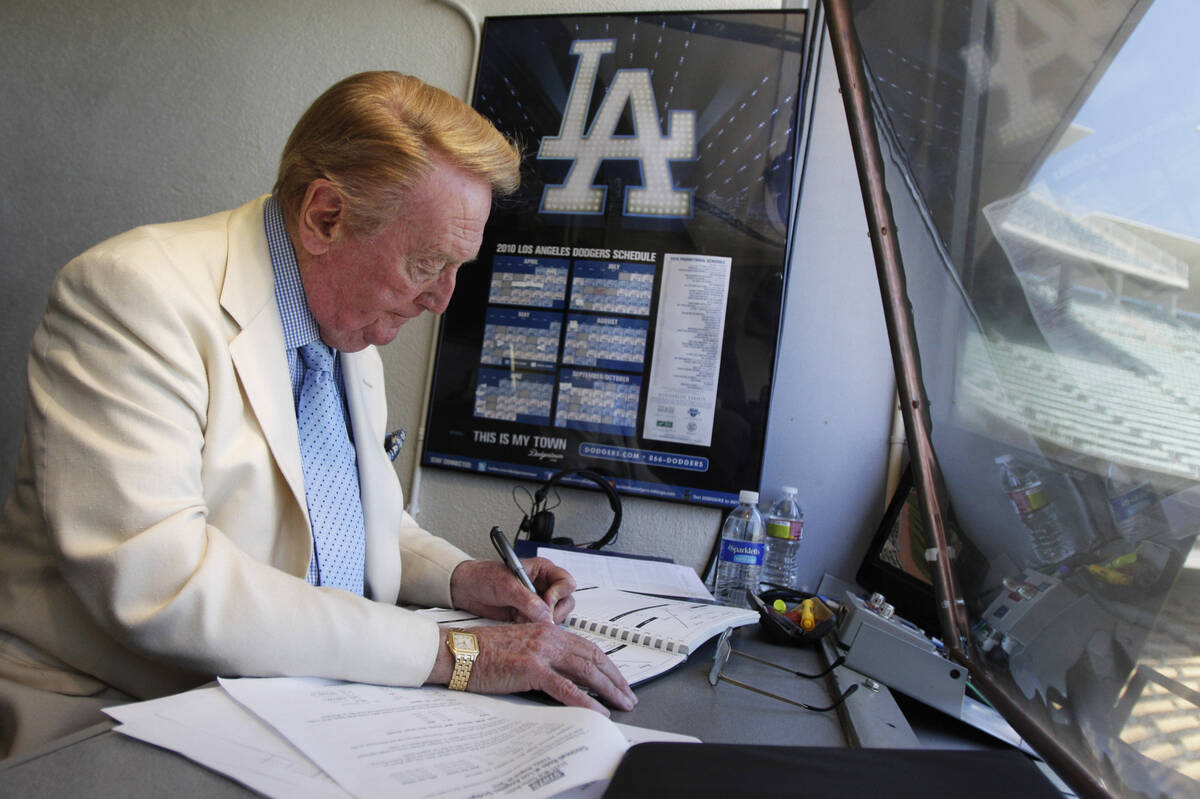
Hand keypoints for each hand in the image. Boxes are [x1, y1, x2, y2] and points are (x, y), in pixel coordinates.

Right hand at [436, 622, 636, 715]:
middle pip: (593, 657)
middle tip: (629, 695)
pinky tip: (597, 710)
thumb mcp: (520, 646)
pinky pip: (565, 687)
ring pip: (586, 670)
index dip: (607, 664)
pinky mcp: (531, 669)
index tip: (619, 679)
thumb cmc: (484, 651)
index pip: (588, 647)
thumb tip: (563, 673)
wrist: (458, 652)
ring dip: (608, 689)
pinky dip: (585, 700)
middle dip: (615, 678)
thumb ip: (543, 653)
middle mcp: (549, 637)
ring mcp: (541, 652)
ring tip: (622, 703)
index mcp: (547, 630)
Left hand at [449, 559, 576, 623]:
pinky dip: (533, 627)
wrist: (465, 590)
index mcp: (542, 570)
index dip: (559, 594)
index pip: (566, 582)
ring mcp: (537, 601)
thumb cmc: (483, 577)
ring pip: (555, 615)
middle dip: (553, 612)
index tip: (545, 601)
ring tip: (523, 617)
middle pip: (566, 601)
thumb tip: (544, 615)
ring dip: (542, 621)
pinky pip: (541, 624)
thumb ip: (527, 601)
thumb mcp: (507, 586)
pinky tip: (518, 621)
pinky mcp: (529, 614)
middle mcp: (543, 585)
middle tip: (538, 616)